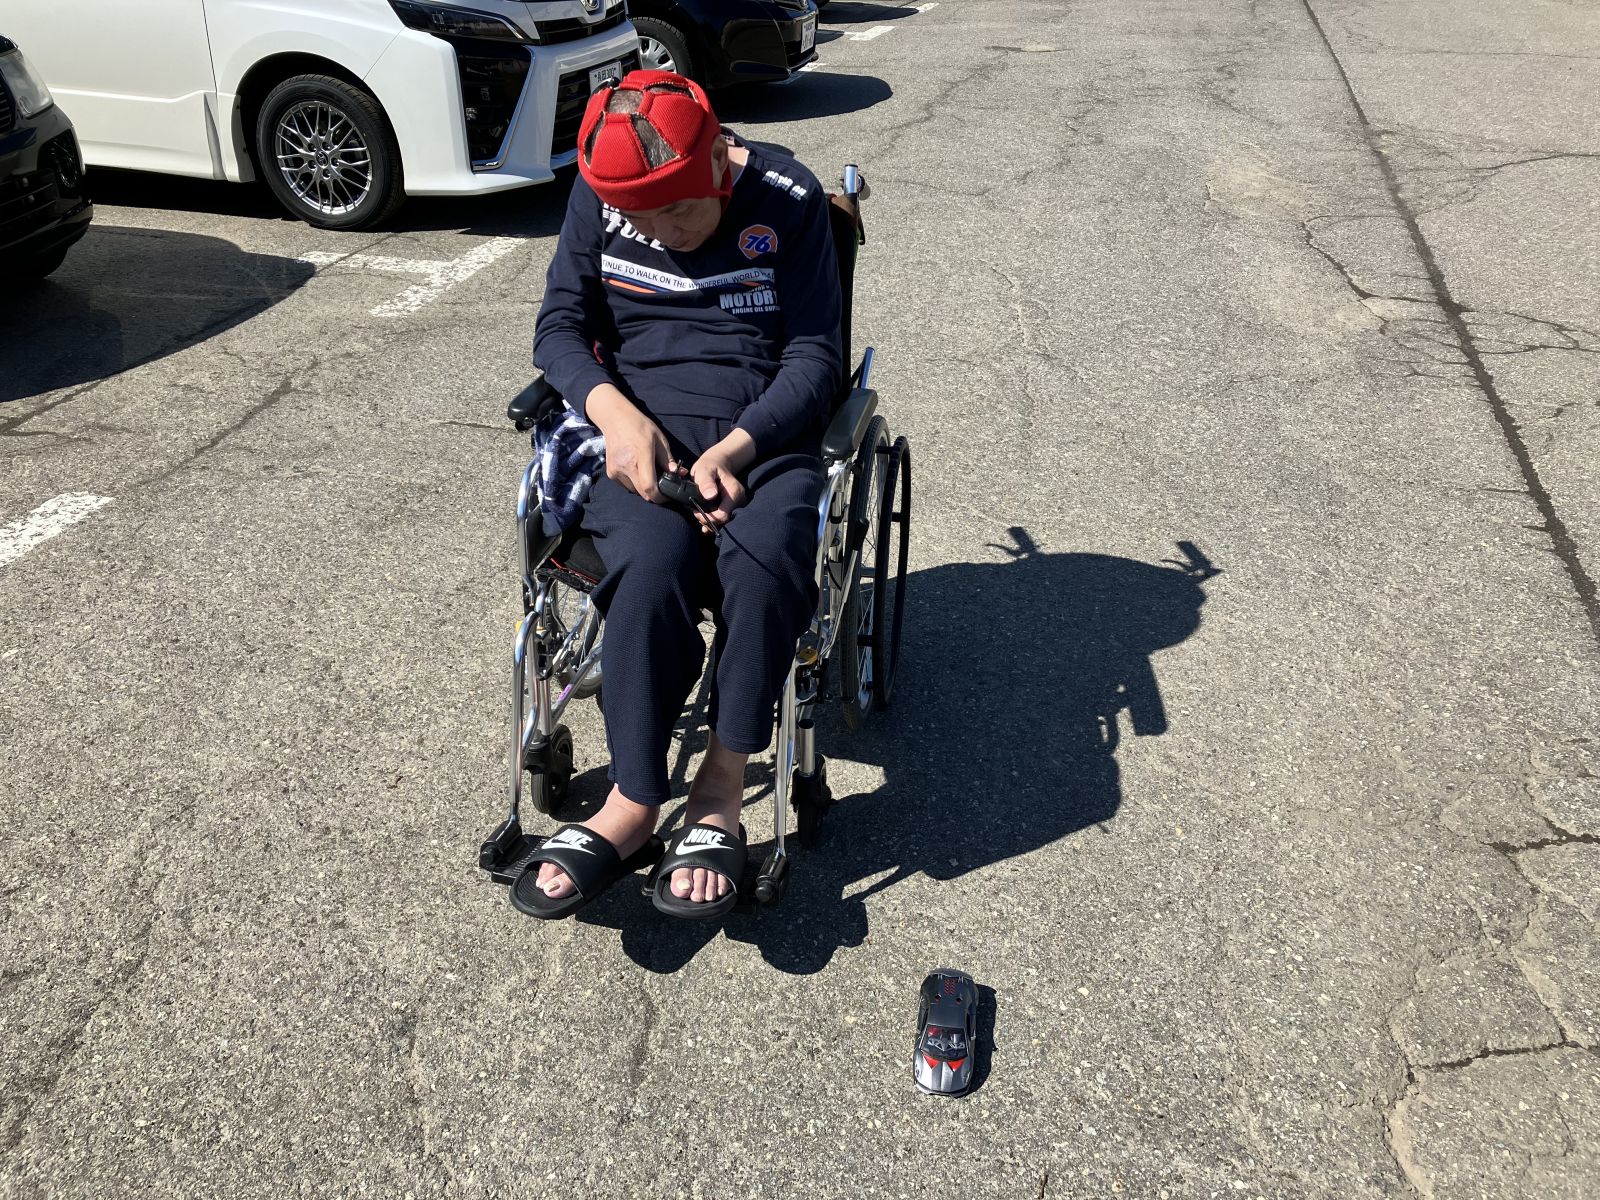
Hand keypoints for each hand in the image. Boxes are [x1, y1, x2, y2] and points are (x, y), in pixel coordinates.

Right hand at [586, 384, 670, 502]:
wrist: (615, 419)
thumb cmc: (639, 426)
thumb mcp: (659, 439)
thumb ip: (668, 459)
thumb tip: (678, 474)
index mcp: (641, 456)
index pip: (649, 487)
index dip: (660, 497)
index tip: (667, 496)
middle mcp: (626, 465)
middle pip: (643, 493)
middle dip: (654, 493)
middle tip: (661, 483)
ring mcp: (616, 470)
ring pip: (634, 491)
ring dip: (643, 488)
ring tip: (647, 472)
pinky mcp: (610, 473)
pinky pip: (626, 486)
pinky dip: (634, 483)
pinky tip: (636, 469)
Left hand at [689, 431, 756, 532]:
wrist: (717, 464)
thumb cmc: (710, 465)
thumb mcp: (705, 470)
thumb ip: (706, 482)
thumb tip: (710, 496)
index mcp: (734, 492)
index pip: (723, 515)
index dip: (708, 518)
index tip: (695, 511)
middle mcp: (739, 501)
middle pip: (722, 520)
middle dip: (707, 519)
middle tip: (694, 510)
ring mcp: (736, 505)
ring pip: (721, 521)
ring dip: (708, 519)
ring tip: (697, 511)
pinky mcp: (731, 507)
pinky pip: (721, 518)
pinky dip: (711, 519)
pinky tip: (702, 515)